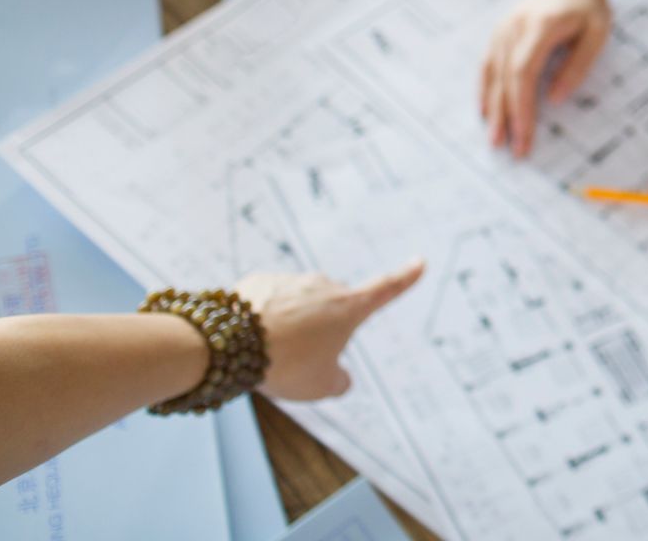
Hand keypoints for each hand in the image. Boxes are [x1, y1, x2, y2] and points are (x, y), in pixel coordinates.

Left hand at [234, 262, 424, 400]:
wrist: (228, 343)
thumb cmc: (284, 365)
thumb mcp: (320, 386)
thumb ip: (338, 381)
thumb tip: (339, 378)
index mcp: (348, 307)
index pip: (386, 289)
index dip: (405, 278)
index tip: (419, 262)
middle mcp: (323, 286)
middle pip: (331, 308)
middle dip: (321, 328)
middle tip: (299, 359)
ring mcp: (289, 280)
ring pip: (296, 305)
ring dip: (289, 324)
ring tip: (267, 353)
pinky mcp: (258, 282)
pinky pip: (267, 302)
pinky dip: (262, 319)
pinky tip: (248, 339)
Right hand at [480, 0, 611, 156]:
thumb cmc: (588, 6)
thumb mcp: (597, 33)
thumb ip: (577, 66)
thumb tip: (555, 99)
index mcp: (540, 27)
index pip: (524, 74)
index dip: (522, 107)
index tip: (525, 136)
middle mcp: (515, 28)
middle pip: (505, 79)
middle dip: (507, 117)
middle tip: (510, 149)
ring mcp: (503, 29)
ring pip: (493, 75)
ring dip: (493, 109)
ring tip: (495, 139)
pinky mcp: (500, 33)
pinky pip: (488, 65)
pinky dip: (486, 90)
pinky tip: (486, 111)